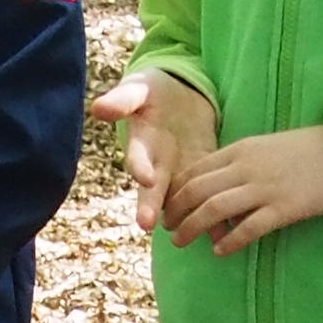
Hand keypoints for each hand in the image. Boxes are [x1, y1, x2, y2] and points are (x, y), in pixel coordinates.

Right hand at [98, 67, 215, 228]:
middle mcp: (156, 164)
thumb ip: (123, 99)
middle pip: (152, 188)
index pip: (136, 157)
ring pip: (178, 199)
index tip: (144, 178)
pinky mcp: (202, 170)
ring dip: (186, 217)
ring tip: (197, 234)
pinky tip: (223, 229)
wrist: (178, 94)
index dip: (139, 167)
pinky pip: (206, 194)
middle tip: (147, 224)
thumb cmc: (152, 91)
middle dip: (150, 205)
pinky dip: (212, 212)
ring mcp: (178, 171)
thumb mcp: (139, 89)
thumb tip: (98, 107)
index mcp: (141, 143)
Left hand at [156, 123, 322, 254]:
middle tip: (168, 227)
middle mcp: (246, 167)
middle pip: (197, 191)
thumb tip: (218, 184)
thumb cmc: (308, 150)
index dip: (175, 190)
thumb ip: (241, 162)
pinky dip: (229, 241)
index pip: (195, 170)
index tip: (167, 206)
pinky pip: (248, 228)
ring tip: (181, 242)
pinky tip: (219, 251)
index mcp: (241, 149)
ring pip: (214, 210)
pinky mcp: (283, 208)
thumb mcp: (267, 147)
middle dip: (176, 211)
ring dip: (192, 228)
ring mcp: (264, 188)